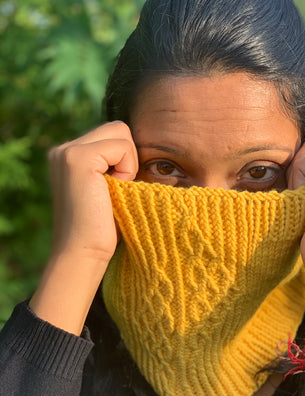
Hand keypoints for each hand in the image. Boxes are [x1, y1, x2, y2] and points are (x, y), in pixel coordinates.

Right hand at [30, 122, 137, 333]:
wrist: (84, 255)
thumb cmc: (102, 230)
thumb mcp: (108, 190)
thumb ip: (112, 165)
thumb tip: (137, 148)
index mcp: (68, 155)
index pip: (112, 135)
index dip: (125, 160)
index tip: (116, 190)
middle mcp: (63, 149)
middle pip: (118, 128)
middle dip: (127, 157)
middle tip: (117, 189)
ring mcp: (68, 151)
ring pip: (121, 131)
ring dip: (127, 162)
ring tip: (114, 190)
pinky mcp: (78, 158)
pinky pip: (122, 145)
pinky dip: (126, 168)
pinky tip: (114, 190)